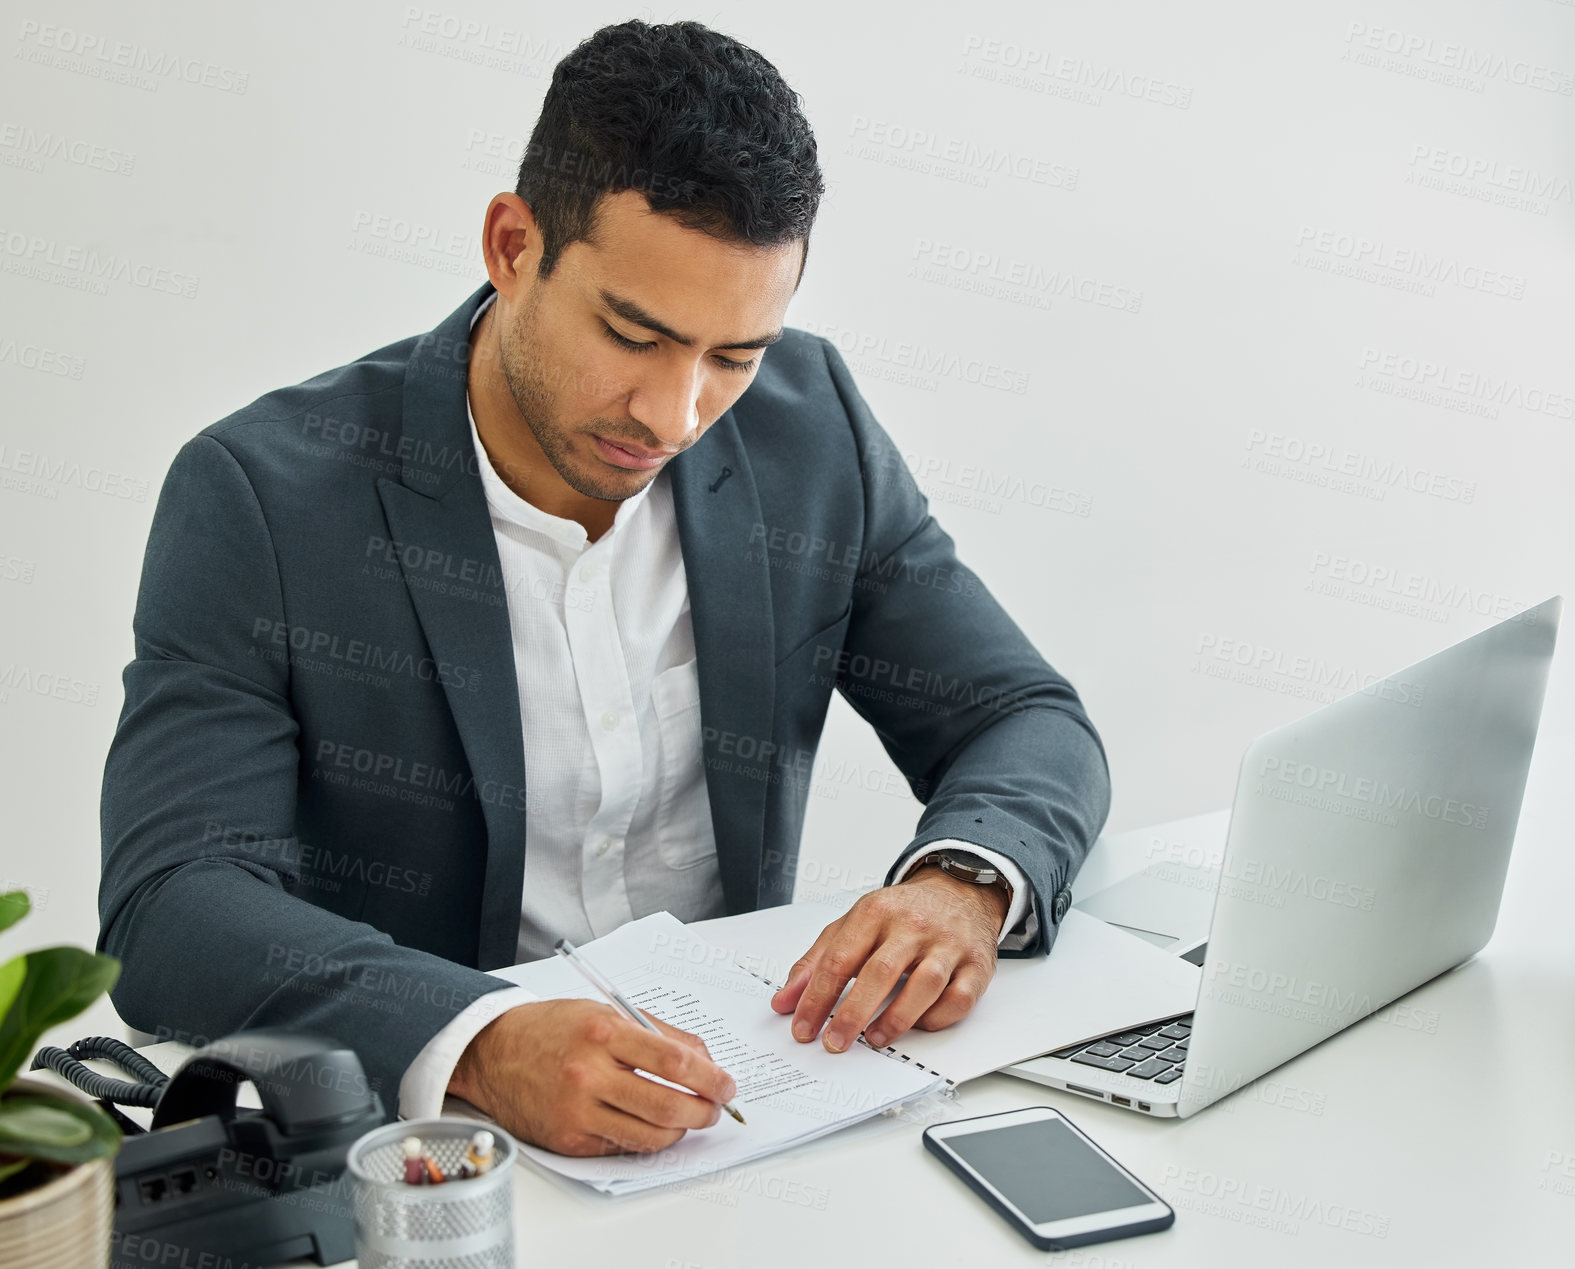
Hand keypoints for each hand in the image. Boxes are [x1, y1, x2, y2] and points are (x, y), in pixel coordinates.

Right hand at [447, 999, 737, 1155]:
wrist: (494, 1052)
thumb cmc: (553, 1028)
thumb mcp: (606, 1013)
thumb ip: (658, 1034)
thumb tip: (704, 1060)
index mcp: (603, 1033)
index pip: (673, 1061)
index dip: (709, 1077)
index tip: (726, 1084)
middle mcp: (589, 1074)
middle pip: (667, 1105)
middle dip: (704, 1111)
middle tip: (715, 1108)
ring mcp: (577, 1111)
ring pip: (649, 1135)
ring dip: (681, 1131)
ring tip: (688, 1119)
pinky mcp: (569, 1140)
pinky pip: (622, 1146)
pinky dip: (646, 1139)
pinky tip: (652, 1126)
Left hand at [769, 865, 1005, 1052]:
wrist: (958, 891)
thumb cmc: (902, 914)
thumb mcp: (853, 925)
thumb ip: (816, 961)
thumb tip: (785, 1000)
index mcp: (875, 912)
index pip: (839, 958)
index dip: (816, 997)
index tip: (803, 1027)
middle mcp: (912, 926)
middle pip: (879, 971)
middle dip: (852, 1013)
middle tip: (834, 1042)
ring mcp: (947, 944)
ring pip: (925, 984)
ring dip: (897, 1018)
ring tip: (874, 1038)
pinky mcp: (976, 965)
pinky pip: (959, 997)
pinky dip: (938, 1017)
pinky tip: (919, 1024)